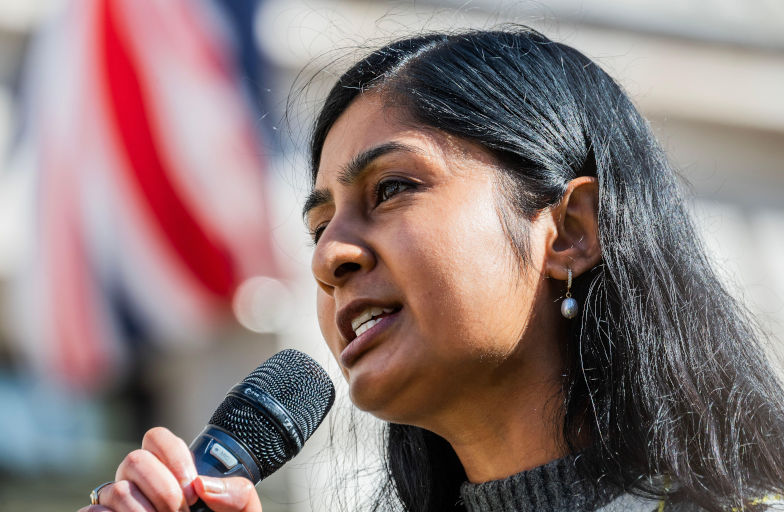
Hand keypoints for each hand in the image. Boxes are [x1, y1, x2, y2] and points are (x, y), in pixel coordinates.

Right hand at [78, 427, 261, 511]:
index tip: (192, 488)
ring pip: (115, 490)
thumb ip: (238, 494)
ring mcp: (117, 505)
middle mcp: (139, 483)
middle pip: (134, 460)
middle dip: (161, 489)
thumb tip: (202, 484)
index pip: (156, 439)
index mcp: (171, 471)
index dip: (173, 457)